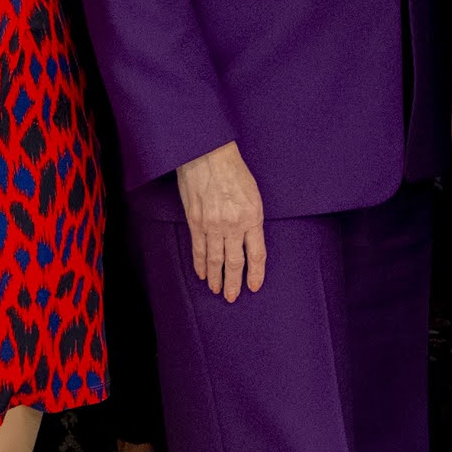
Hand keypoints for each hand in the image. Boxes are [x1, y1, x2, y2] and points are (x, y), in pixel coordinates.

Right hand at [174, 143, 268, 300]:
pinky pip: (199, 248)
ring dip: (216, 277)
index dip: (256, 273)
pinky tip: (203, 274)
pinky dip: (200, 264)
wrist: (207, 155)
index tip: (254, 286)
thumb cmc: (234, 170)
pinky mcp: (196, 221)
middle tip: (232, 297)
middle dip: (234, 282)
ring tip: (217, 290)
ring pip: (215, 259)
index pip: (256, 254)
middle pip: (235, 262)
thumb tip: (249, 239)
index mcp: (252, 217)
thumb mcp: (254, 194)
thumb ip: (253, 218)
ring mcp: (212, 225)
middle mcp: (233, 224)